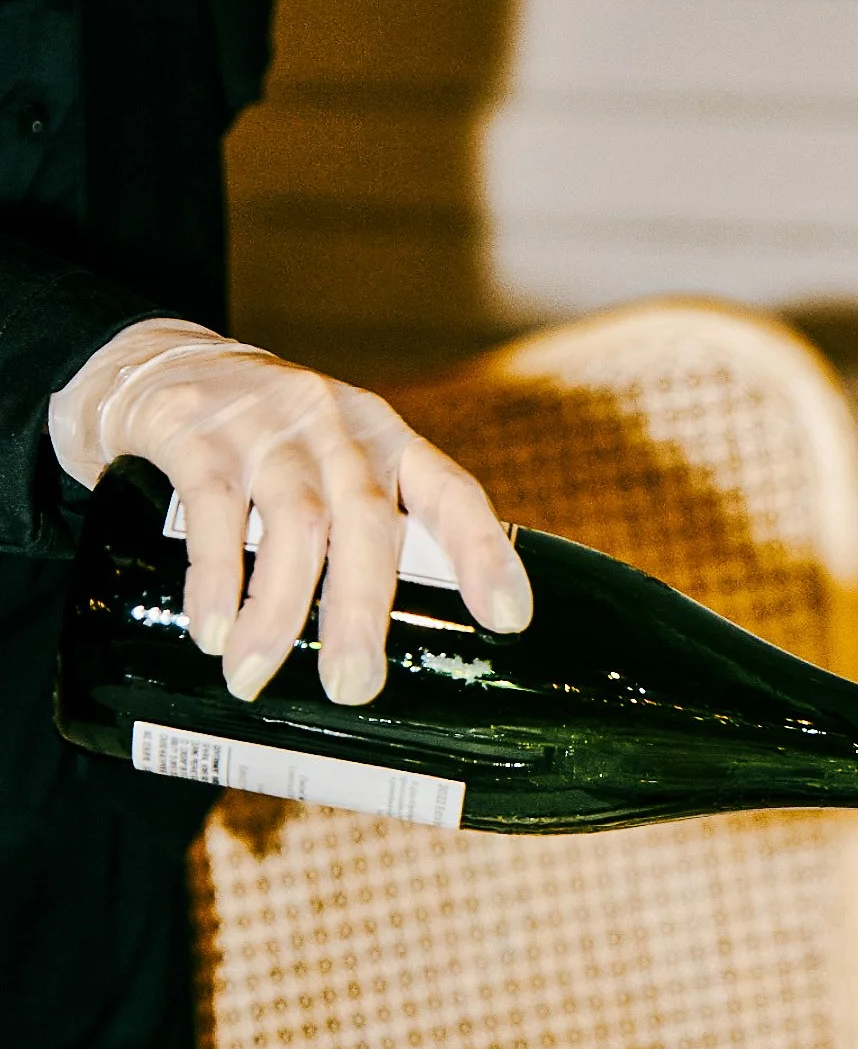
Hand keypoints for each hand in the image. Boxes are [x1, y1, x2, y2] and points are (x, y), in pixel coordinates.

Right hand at [49, 320, 532, 703]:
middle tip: (352, 687)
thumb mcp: (332, 468)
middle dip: (361, 611)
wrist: (158, 361)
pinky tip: (213, 630)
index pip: (452, 494)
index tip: (508, 619)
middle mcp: (338, 428)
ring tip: (253, 676)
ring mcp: (269, 425)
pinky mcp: (198, 430)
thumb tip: (377, 652)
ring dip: (277, 611)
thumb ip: (362, 536)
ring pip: (294, 522)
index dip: (484, 554)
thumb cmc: (268, 442)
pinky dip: (215, 578)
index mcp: (387, 443)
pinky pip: (214, 508)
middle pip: (367, 521)